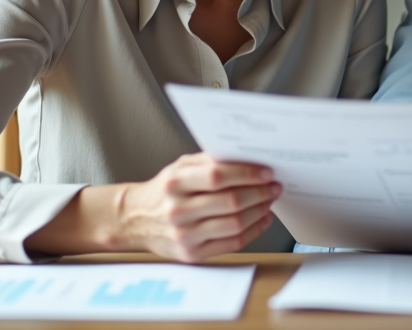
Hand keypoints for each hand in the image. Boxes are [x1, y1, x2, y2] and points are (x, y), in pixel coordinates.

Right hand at [25, 153, 280, 261]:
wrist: (136, 220)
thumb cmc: (165, 189)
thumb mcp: (180, 167)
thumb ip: (210, 161)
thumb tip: (248, 157)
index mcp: (175, 182)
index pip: (217, 176)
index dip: (247, 173)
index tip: (267, 171)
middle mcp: (178, 210)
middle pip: (231, 201)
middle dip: (260, 192)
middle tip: (275, 186)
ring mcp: (184, 235)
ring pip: (234, 224)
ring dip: (260, 211)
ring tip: (270, 201)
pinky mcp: (191, 254)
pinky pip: (231, 243)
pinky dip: (253, 231)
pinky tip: (261, 219)